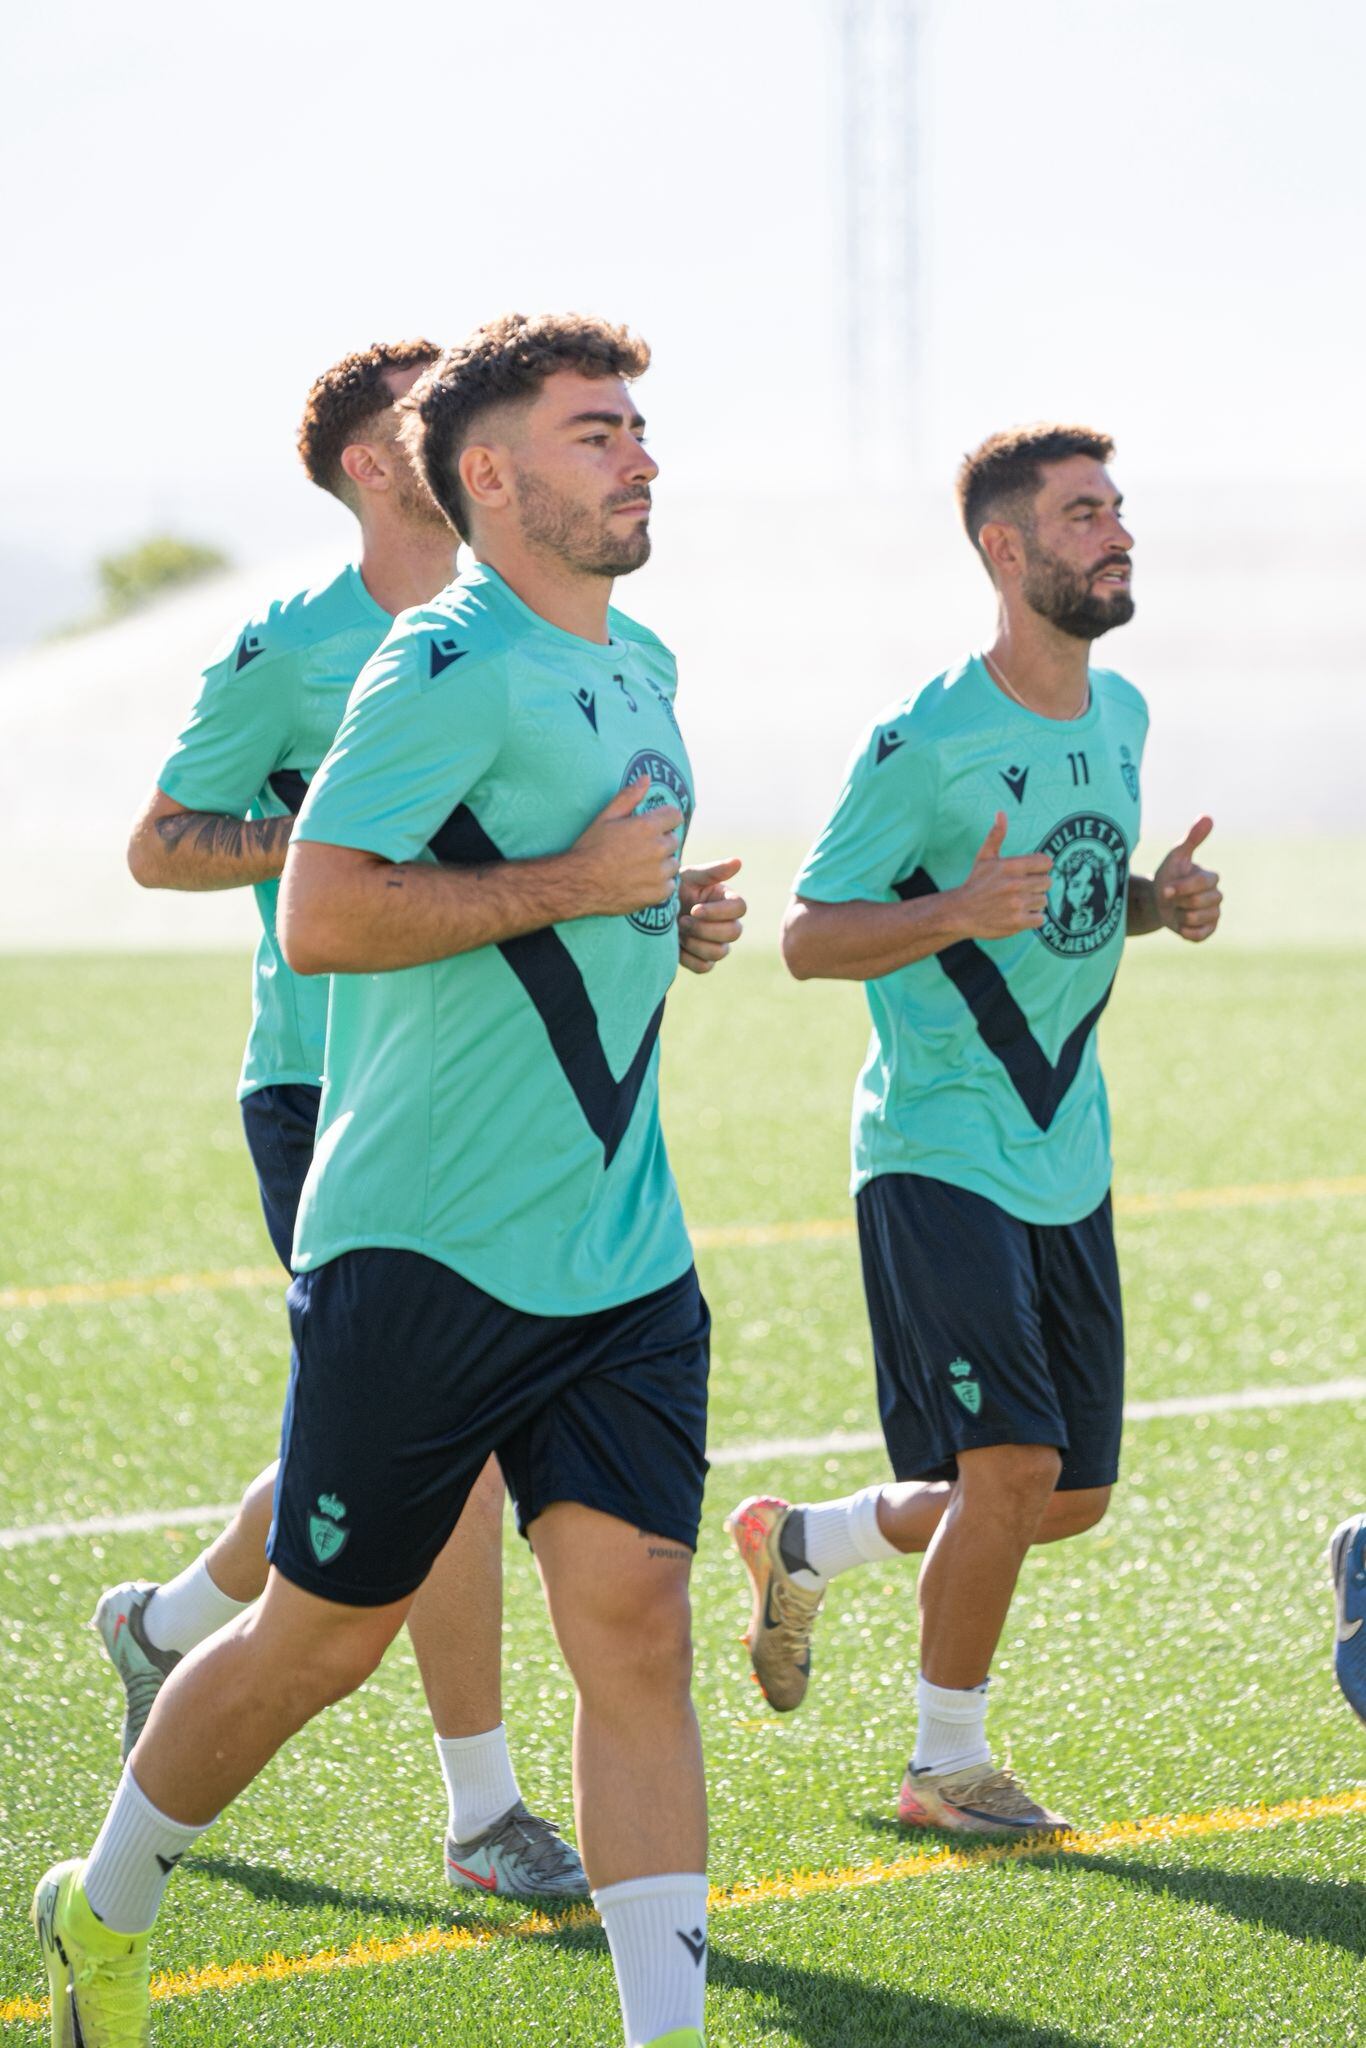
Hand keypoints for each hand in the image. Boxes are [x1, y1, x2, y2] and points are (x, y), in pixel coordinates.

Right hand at [569, 775, 682, 917]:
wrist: (579, 883)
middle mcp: (657, 849)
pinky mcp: (658, 893)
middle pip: (673, 840)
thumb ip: (628, 796)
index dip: (665, 819)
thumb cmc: (589, 848)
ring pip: (673, 863)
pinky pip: (669, 885)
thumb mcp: (606, 816)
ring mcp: (659, 873)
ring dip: (662, 864)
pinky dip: (659, 884)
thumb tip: (646, 777)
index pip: (675, 816)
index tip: (656, 826)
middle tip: (640, 850)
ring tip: (640, 867)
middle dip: (661, 842)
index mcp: (647, 827)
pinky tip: (641, 882)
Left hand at [678, 857, 745, 973]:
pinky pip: (705, 966)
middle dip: (705, 928)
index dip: (719, 912)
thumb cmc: (674, 888)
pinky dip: (689, 958)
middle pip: (734, 932)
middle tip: (682, 920)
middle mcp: (727, 923)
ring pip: (720, 952)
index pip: (740, 908)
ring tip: (679, 931)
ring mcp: (717, 944)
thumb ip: (713, 871)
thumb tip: (738, 861)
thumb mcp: (689, 877)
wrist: (652, 911)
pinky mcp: (704, 960)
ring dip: (696, 943)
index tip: (695, 909)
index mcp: (726, 900)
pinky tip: (676, 945)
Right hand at [949, 813, 1052, 939]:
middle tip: (1021, 889)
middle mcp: (1016, 884)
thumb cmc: (975, 883)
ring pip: (1044, 901)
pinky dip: (1032, 918)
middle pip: (1047, 882)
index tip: (1029, 873)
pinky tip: (1019, 914)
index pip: (1046, 863)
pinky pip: (1040, 918)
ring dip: (1033, 903)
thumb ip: (996, 835)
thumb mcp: (984, 857)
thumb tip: (1001, 812)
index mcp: (1011, 866)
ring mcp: (1017, 904)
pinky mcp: (1018, 922)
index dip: (1040, 868)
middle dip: (1036, 886)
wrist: (960, 913)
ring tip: (1017, 902)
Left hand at [1154, 816, 1220, 941]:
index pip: (1203, 883)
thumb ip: (1192, 839)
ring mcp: (1213, 915)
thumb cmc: (1169, 875)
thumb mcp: (1177, 856)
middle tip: (1170, 899)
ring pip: (1201, 920)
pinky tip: (1179, 925)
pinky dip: (1187, 932)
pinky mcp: (1207, 931)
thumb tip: (1208, 816)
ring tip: (1175, 910)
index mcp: (1210, 878)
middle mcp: (1216, 896)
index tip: (1166, 889)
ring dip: (1181, 916)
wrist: (1157, 901)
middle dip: (1179, 902)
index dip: (1183, 887)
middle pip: (1201, 902)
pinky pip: (1201, 936)